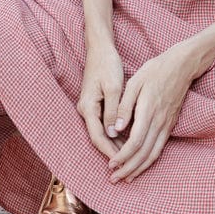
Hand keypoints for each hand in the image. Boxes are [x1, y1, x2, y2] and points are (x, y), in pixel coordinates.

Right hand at [76, 38, 124, 160]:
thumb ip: (113, 111)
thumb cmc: (107, 65)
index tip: (121, 162)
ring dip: (114, 143)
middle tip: (127, 165)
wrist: (100, 48)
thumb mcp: (113, 87)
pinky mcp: (95, 104)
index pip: (97, 136)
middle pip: (98, 137)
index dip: (109, 151)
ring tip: (129, 156)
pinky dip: (114, 133)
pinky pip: (103, 123)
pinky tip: (126, 138)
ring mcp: (89, 107)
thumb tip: (113, 133)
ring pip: (101, 131)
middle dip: (112, 151)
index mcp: (88, 107)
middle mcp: (85, 110)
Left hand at [107, 43, 194, 182]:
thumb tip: (116, 129)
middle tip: (114, 179)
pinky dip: (150, 161)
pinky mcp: (170, 125)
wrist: (182, 66)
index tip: (110, 164)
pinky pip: (160, 148)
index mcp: (148, 111)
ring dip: (139, 169)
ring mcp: (167, 124)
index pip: (135, 142)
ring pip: (153, 154)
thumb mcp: (135, 82)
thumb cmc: (155, 70)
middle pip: (144, 153)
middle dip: (128, 169)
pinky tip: (141, 166)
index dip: (123, 156)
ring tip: (126, 178)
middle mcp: (159, 121)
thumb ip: (124, 106)